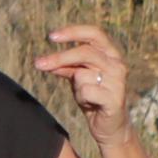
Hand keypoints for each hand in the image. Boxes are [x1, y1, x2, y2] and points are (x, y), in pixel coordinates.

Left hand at [38, 24, 134, 143]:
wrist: (109, 125)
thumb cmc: (92, 96)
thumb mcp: (77, 77)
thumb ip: (64, 66)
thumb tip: (43, 61)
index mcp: (110, 54)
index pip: (94, 33)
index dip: (73, 31)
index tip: (51, 37)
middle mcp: (117, 64)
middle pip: (85, 52)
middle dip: (59, 58)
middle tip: (38, 64)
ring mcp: (118, 82)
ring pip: (82, 75)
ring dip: (76, 86)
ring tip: (85, 95)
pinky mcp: (116, 99)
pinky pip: (86, 92)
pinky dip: (81, 98)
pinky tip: (90, 104)